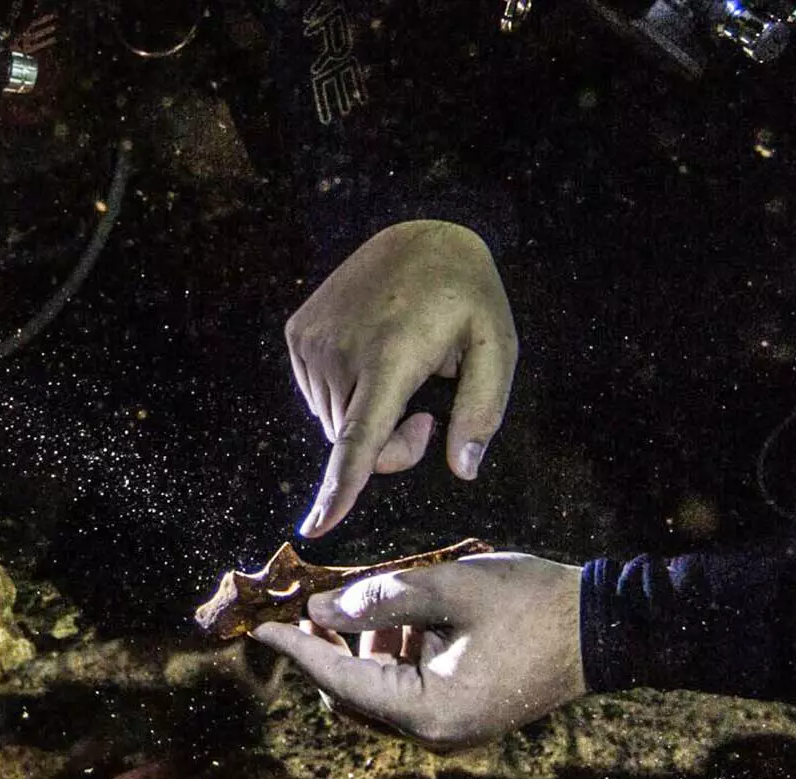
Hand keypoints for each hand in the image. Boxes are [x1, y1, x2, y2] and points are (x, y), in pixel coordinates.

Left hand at [251, 552, 583, 750]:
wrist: (605, 628)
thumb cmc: (530, 604)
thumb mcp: (449, 588)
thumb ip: (379, 598)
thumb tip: (319, 608)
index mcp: (428, 712)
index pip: (339, 681)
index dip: (296, 648)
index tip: (260, 624)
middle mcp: (434, 734)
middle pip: (349, 694)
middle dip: (326, 646)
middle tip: (310, 597)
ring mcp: (449, 729)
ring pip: (375, 691)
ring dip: (362, 645)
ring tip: (368, 594)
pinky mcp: (462, 715)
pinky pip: (405, 690)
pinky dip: (392, 653)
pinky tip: (403, 613)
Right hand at [286, 221, 516, 536]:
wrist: (419, 234)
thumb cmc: (467, 297)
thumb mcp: (497, 346)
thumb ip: (482, 411)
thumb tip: (463, 469)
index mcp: (390, 356)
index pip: (359, 438)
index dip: (339, 488)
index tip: (317, 526)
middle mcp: (340, 351)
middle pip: (353, 444)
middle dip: (389, 445)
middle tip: (426, 413)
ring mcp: (312, 340)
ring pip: (333, 424)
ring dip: (366, 419)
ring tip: (399, 374)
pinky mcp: (298, 334)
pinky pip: (318, 398)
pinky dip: (345, 396)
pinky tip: (373, 356)